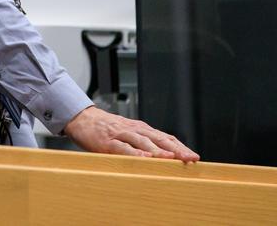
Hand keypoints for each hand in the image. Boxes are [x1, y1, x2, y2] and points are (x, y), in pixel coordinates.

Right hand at [62, 106, 199, 161]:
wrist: (82, 118)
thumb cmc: (107, 129)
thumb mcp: (128, 134)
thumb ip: (143, 143)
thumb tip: (163, 157)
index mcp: (141, 129)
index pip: (165, 137)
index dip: (180, 147)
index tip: (194, 157)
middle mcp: (134, 129)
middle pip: (159, 139)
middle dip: (176, 149)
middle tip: (190, 158)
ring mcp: (121, 134)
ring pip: (143, 141)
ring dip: (158, 150)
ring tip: (172, 158)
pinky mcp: (108, 141)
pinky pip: (123, 147)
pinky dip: (134, 152)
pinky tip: (144, 158)